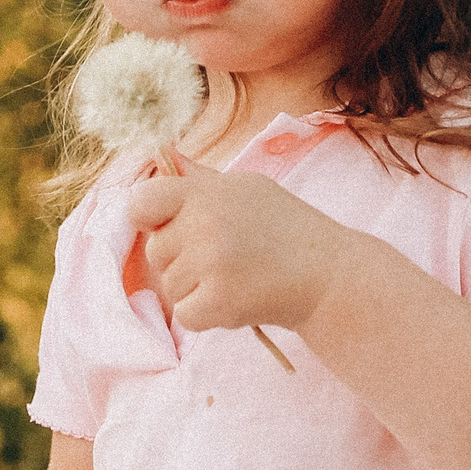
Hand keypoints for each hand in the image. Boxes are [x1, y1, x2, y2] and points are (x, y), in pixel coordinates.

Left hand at [124, 164, 350, 336]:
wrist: (329, 275)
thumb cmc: (286, 228)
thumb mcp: (246, 188)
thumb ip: (199, 179)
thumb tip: (162, 153)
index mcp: (205, 191)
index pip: (141, 202)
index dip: (149, 219)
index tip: (170, 228)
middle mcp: (204, 222)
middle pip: (156, 252)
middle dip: (182, 260)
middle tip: (226, 258)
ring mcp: (211, 262)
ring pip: (169, 287)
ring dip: (196, 290)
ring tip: (236, 278)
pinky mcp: (219, 301)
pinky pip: (185, 316)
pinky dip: (206, 316)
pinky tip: (236, 300)